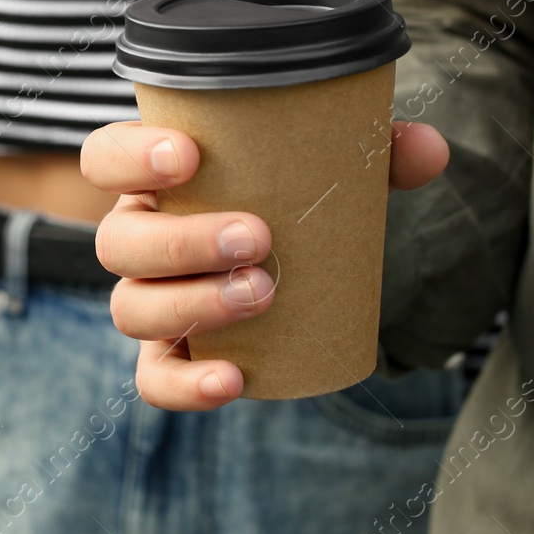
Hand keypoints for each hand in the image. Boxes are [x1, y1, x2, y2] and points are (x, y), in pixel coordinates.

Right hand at [81, 119, 448, 411]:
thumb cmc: (296, 196)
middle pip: (117, 241)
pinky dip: (186, 384)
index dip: (130, 157)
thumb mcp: (330, 165)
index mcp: (155, 179)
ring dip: (192, 303)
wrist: (299, 262)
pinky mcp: (169, 355)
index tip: (190, 155)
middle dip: (182, 241)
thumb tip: (428, 149)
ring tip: (263, 294)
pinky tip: (233, 380)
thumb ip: (378, 151)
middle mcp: (137, 237)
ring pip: (130, 308)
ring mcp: (147, 299)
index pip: (105, 158)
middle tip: (259, 237)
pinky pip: (156, 378)